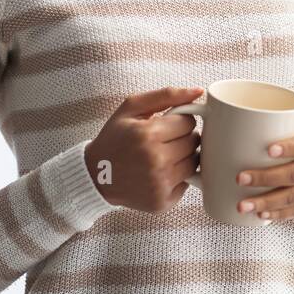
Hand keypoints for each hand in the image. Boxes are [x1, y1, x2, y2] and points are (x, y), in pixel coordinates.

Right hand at [83, 86, 203, 212]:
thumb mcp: (132, 108)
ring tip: (163, 155)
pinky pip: (187, 182)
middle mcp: (156, 160)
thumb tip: (198, 91)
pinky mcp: (162, 201)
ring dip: (183, 157)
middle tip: (163, 140)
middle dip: (182, 138)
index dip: (178, 121)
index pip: (188, 122)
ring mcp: (160, 184)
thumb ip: (166, 95)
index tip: (165, 126)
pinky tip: (160, 172)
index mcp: (148, 134)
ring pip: (194, 162)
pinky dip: (178, 176)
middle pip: (193, 142)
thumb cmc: (114, 138)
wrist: (95, 176)